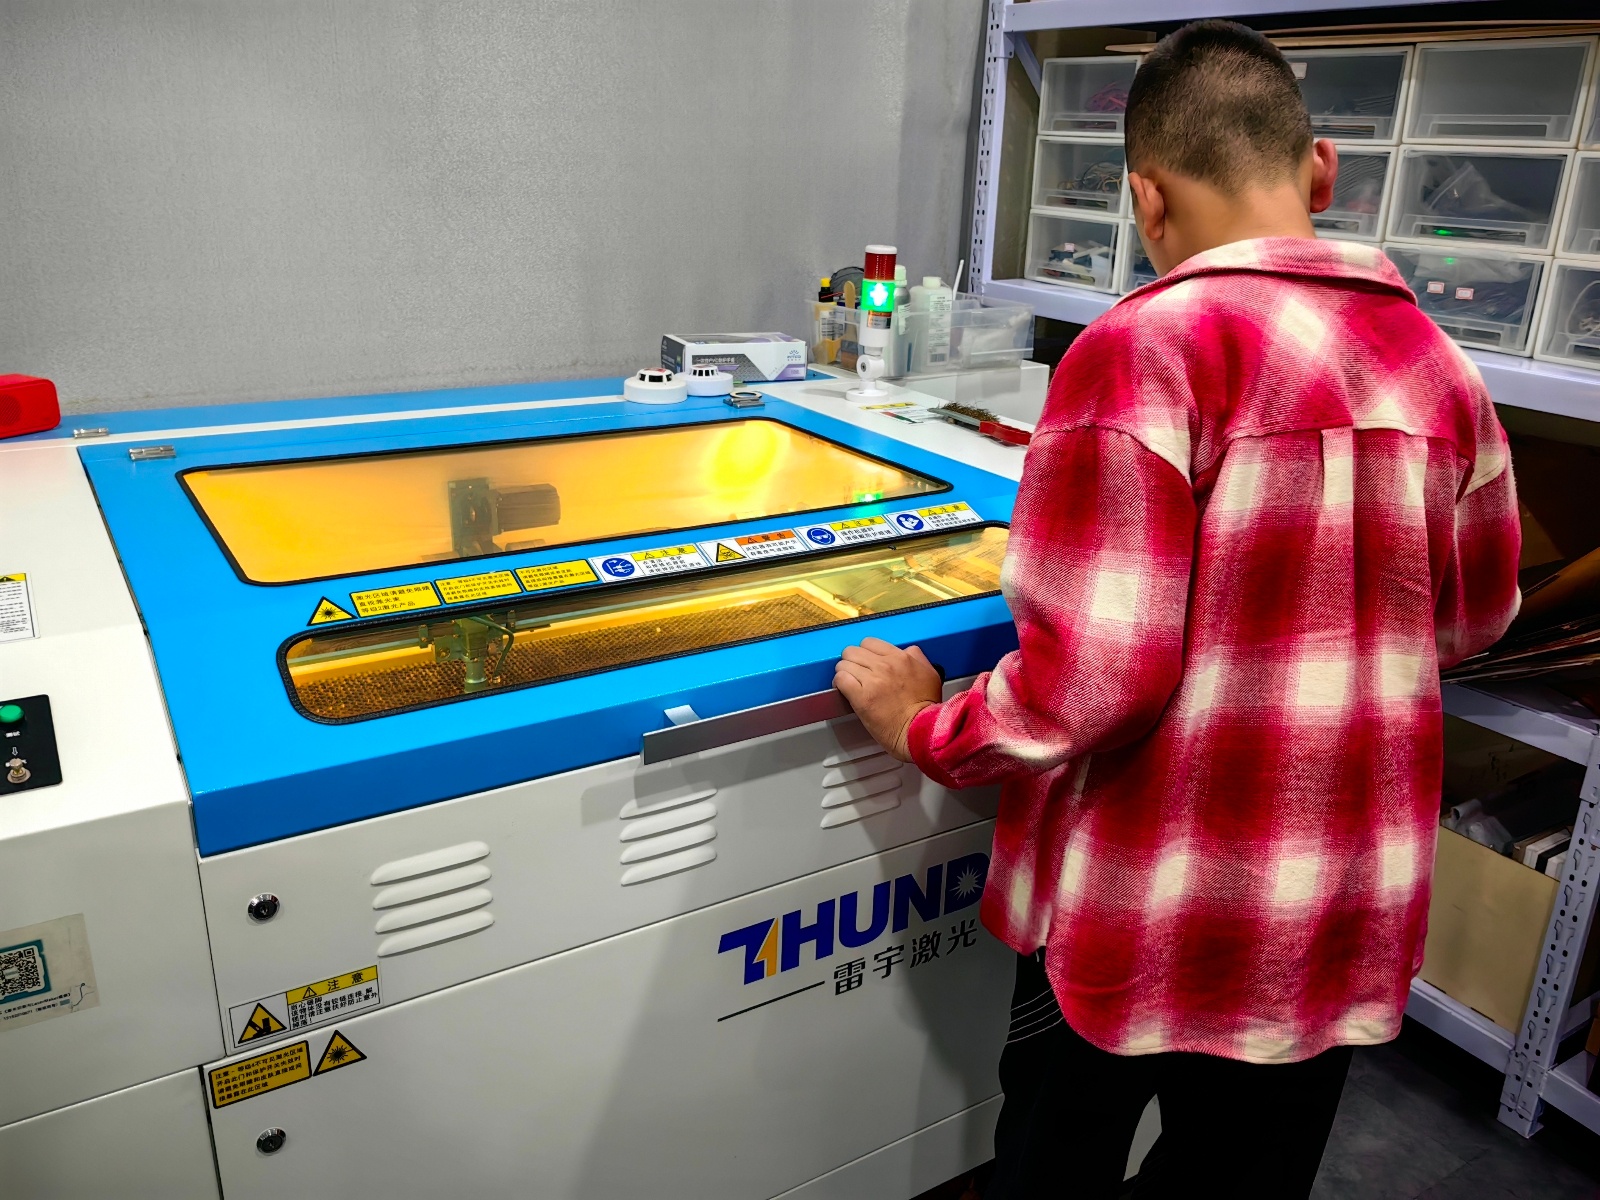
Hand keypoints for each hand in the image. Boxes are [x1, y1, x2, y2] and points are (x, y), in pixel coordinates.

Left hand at [833, 637, 943, 760]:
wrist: (920, 732)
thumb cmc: (926, 709)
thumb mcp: (930, 674)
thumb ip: (917, 657)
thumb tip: (906, 651)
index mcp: (901, 658)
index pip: (870, 642)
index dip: (865, 653)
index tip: (865, 662)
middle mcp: (885, 666)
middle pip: (853, 651)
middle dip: (852, 661)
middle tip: (855, 672)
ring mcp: (872, 681)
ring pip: (844, 664)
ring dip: (844, 673)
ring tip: (849, 683)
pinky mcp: (861, 697)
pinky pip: (841, 679)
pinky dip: (839, 683)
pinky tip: (844, 690)